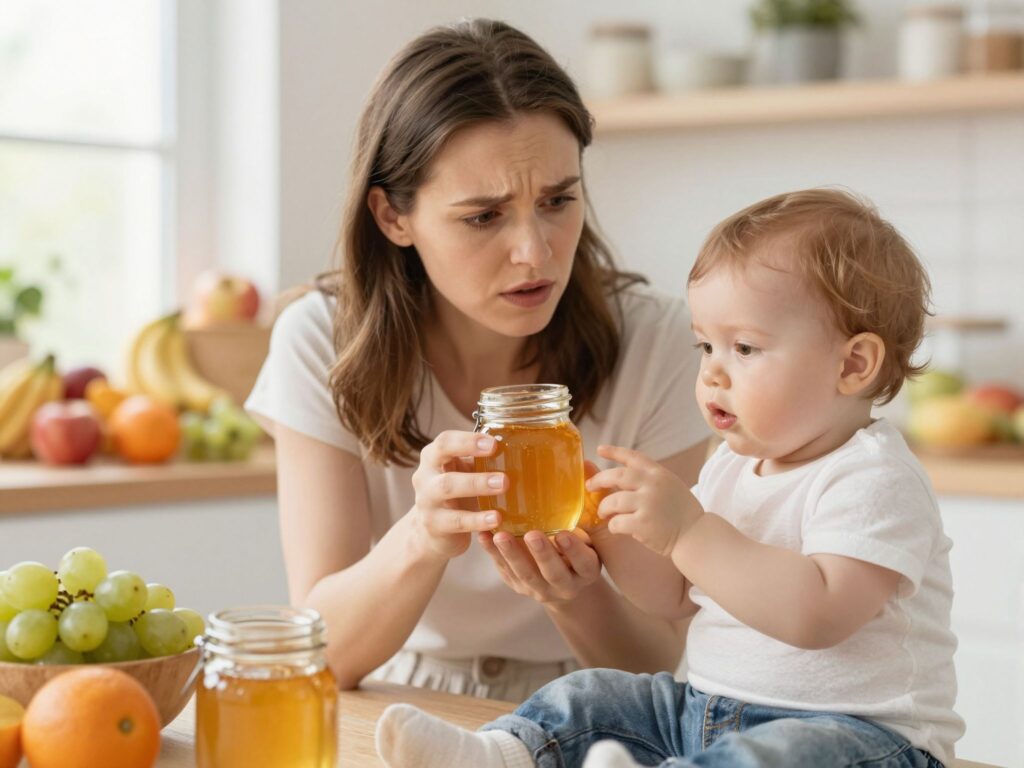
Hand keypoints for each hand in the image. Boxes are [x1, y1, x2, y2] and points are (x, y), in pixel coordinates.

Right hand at [410, 430, 506, 560]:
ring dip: (476, 484)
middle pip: (442, 459)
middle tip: (503, 471)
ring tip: (503, 487)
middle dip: (472, 455)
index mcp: (434, 456)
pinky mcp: (433, 525)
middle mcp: (425, 475)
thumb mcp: (465, 473)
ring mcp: (426, 500)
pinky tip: (496, 519)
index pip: (445, 441)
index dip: (468, 440)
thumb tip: (522, 446)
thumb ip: (483, 460)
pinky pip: (456, 521)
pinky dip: (477, 520)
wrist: (433, 532)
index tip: (494, 444)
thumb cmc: (456, 494)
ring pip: (447, 488)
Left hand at [478, 528, 601, 605]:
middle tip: (531, 535)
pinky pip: (505, 571)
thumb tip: (577, 489)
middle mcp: (565, 586)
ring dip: (512, 555)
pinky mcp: (519, 586)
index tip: (563, 534)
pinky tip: (483, 536)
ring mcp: (540, 589)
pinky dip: (493, 554)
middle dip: (541, 554)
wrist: (565, 582)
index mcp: (586, 572)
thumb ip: (583, 526)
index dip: (574, 550)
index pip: (583, 563)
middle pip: (553, 573)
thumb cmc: (579, 550)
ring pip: (525, 574)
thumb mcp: (590, 542)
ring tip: (500, 536)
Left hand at [587, 444, 703, 557]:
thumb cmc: (681, 513)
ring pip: (613, 501)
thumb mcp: (670, 486)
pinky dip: (613, 525)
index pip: (633, 456)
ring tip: (605, 513)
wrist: (696, 535)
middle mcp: (653, 485)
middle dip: (599, 480)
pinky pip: (617, 522)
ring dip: (604, 507)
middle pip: (616, 476)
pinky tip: (616, 528)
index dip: (614, 451)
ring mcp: (648, 503)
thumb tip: (620, 478)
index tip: (600, 449)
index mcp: (659, 473)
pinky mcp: (644, 524)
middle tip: (589, 486)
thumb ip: (649, 480)